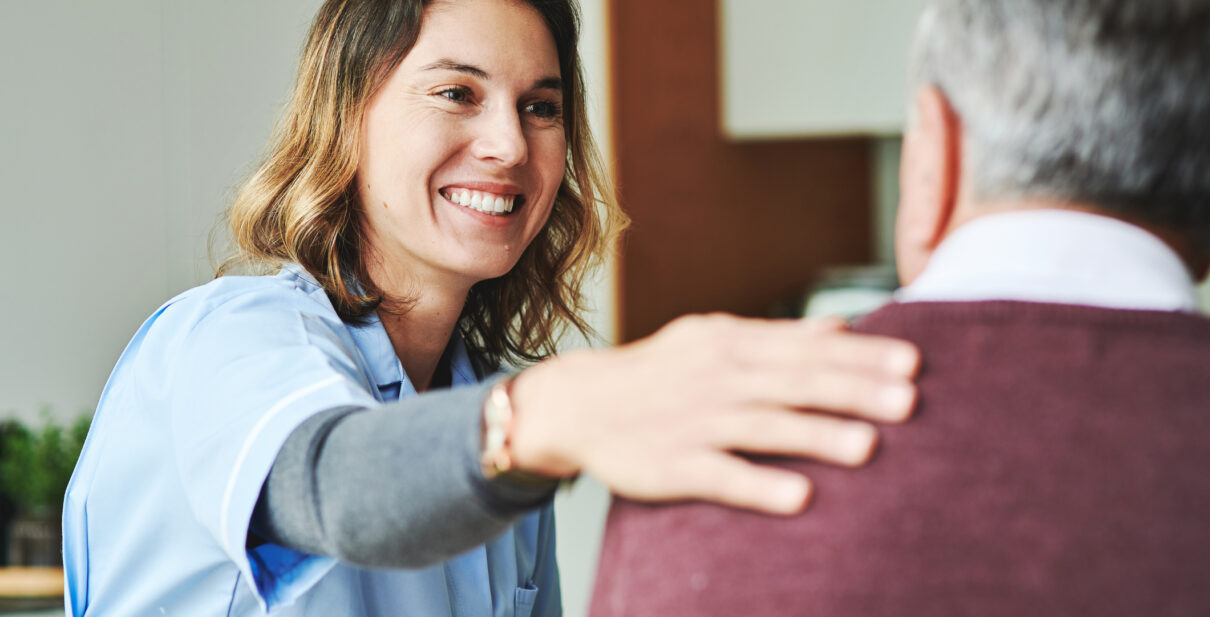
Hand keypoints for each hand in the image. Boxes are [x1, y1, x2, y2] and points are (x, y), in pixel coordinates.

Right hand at [507, 313, 919, 514]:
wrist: (578, 403)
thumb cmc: (660, 371)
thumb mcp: (713, 338)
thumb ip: (779, 335)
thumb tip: (844, 327)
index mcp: (731, 343)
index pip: (806, 347)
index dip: (860, 356)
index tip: (912, 363)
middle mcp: (717, 378)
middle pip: (793, 382)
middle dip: (853, 390)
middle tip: (909, 401)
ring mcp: (694, 422)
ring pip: (763, 426)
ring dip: (816, 435)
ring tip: (869, 446)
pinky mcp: (672, 465)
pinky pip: (720, 475)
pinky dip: (759, 484)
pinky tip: (800, 496)